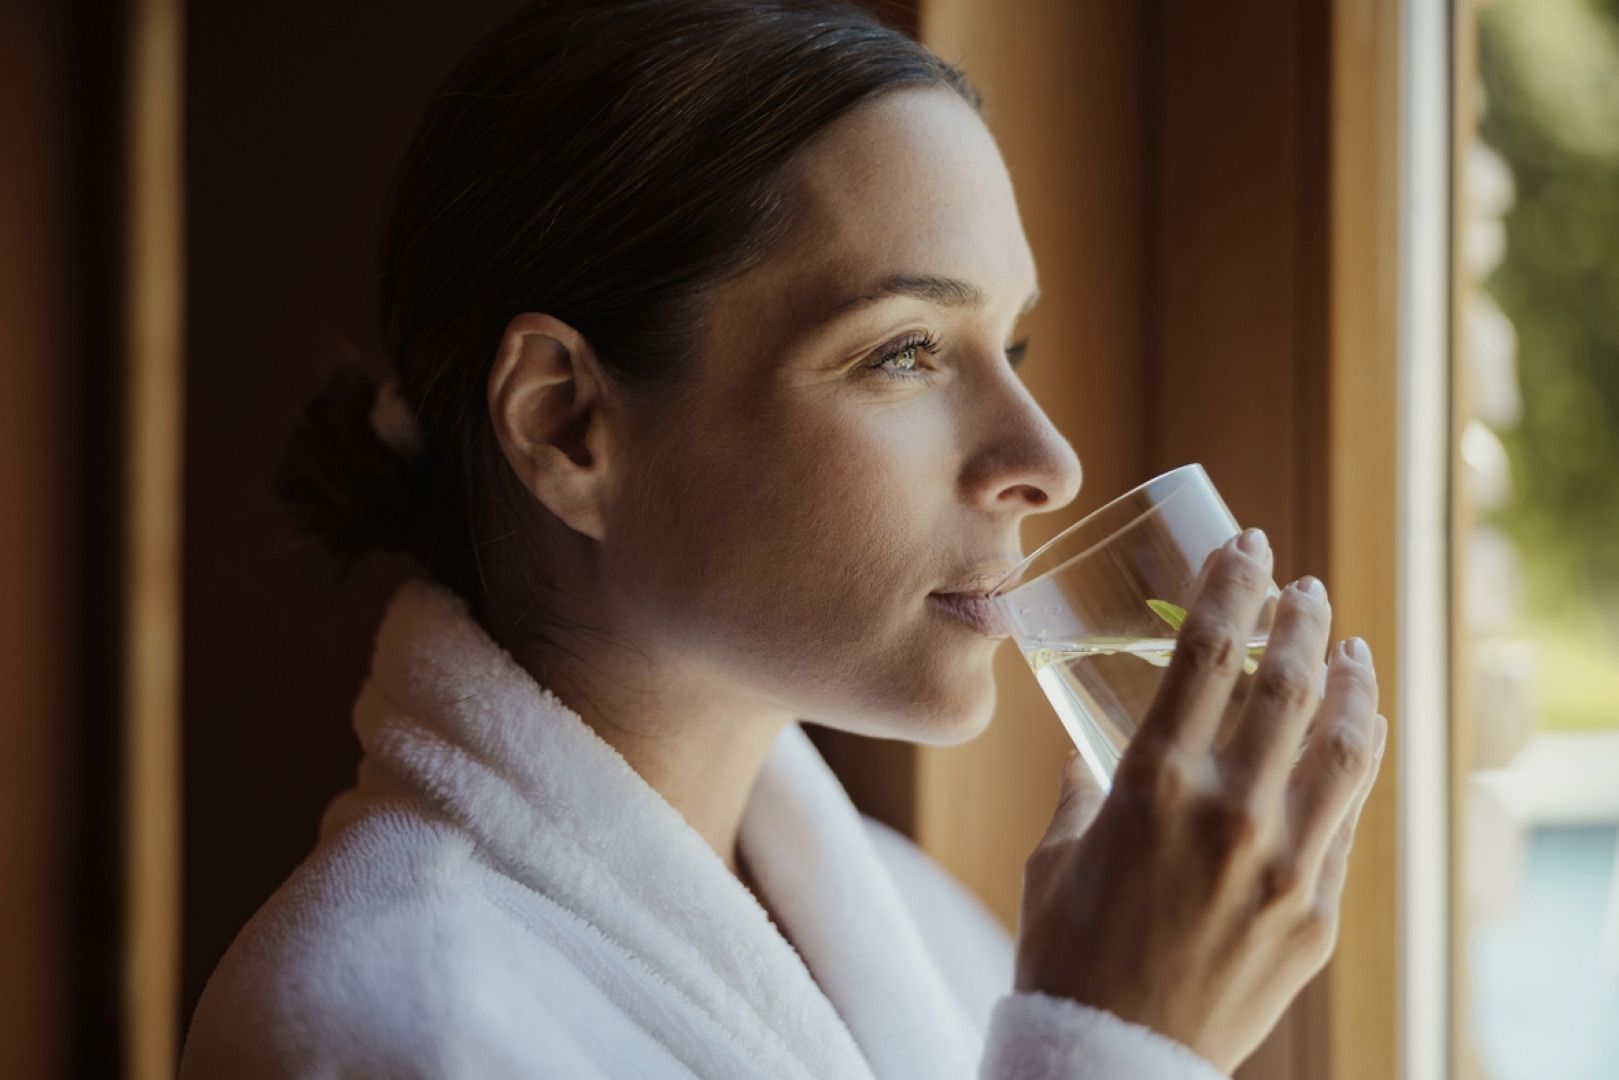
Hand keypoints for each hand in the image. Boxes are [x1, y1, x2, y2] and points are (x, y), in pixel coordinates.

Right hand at [1011, 528, 1386, 1073]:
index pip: (1206, 652)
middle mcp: (1227, 812)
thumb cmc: (1065, 955)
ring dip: (1351, 680)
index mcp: (1151, 785)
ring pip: (1344, 744)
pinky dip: (1361, 758)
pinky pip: (1351, 816)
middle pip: (1288, 683)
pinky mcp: (1315, 913)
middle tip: (1302, 585)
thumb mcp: (1055, 859)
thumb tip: (1087, 755)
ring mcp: (1284, 864)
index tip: (1246, 546)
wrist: (1110, 1060)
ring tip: (1350, 646)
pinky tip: (1363, 730)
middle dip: (1300, 617)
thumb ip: (1079, 795)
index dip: (1232, 585)